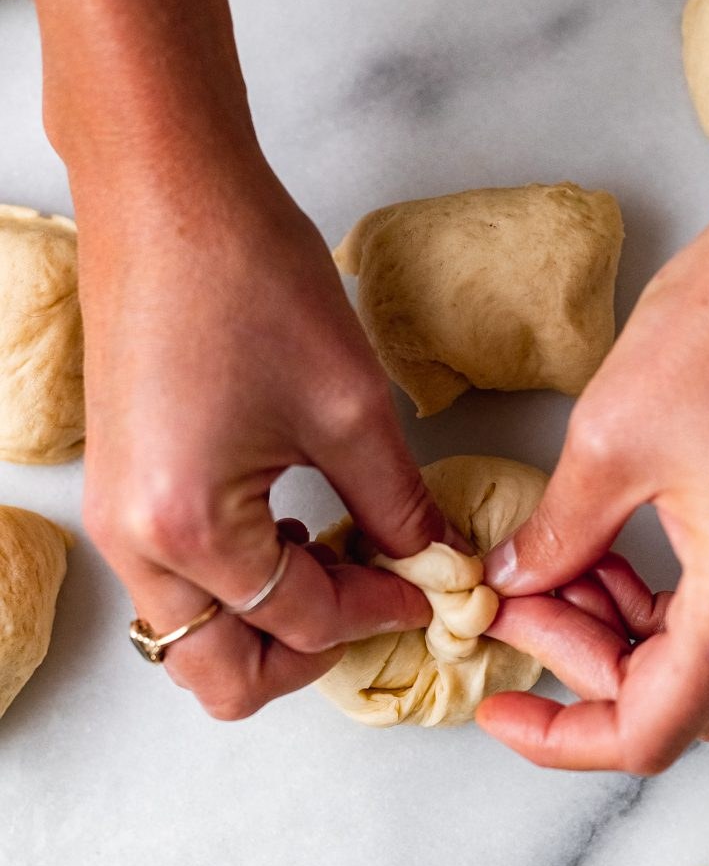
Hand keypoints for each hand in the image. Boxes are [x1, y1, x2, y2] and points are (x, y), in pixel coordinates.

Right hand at [77, 146, 447, 718]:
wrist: (167, 191)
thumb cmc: (248, 277)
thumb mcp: (350, 406)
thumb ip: (398, 507)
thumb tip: (435, 563)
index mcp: (189, 528)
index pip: (300, 622)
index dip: (381, 612)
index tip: (434, 590)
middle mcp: (135, 542)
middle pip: (220, 674)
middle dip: (305, 658)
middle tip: (372, 606)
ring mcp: (116, 519)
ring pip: (193, 635)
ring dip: (267, 624)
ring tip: (336, 561)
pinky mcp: (120, 490)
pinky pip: (177, 582)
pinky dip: (236, 584)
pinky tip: (290, 529)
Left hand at [477, 170, 708, 772]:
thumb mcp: (609, 442)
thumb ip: (556, 538)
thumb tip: (512, 587)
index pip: (648, 730)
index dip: (560, 738)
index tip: (495, 705)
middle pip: (667, 698)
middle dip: (573, 661)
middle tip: (507, 600)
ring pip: (682, 656)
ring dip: (603, 628)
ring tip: (540, 566)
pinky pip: (702, 608)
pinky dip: (638, 596)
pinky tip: (587, 548)